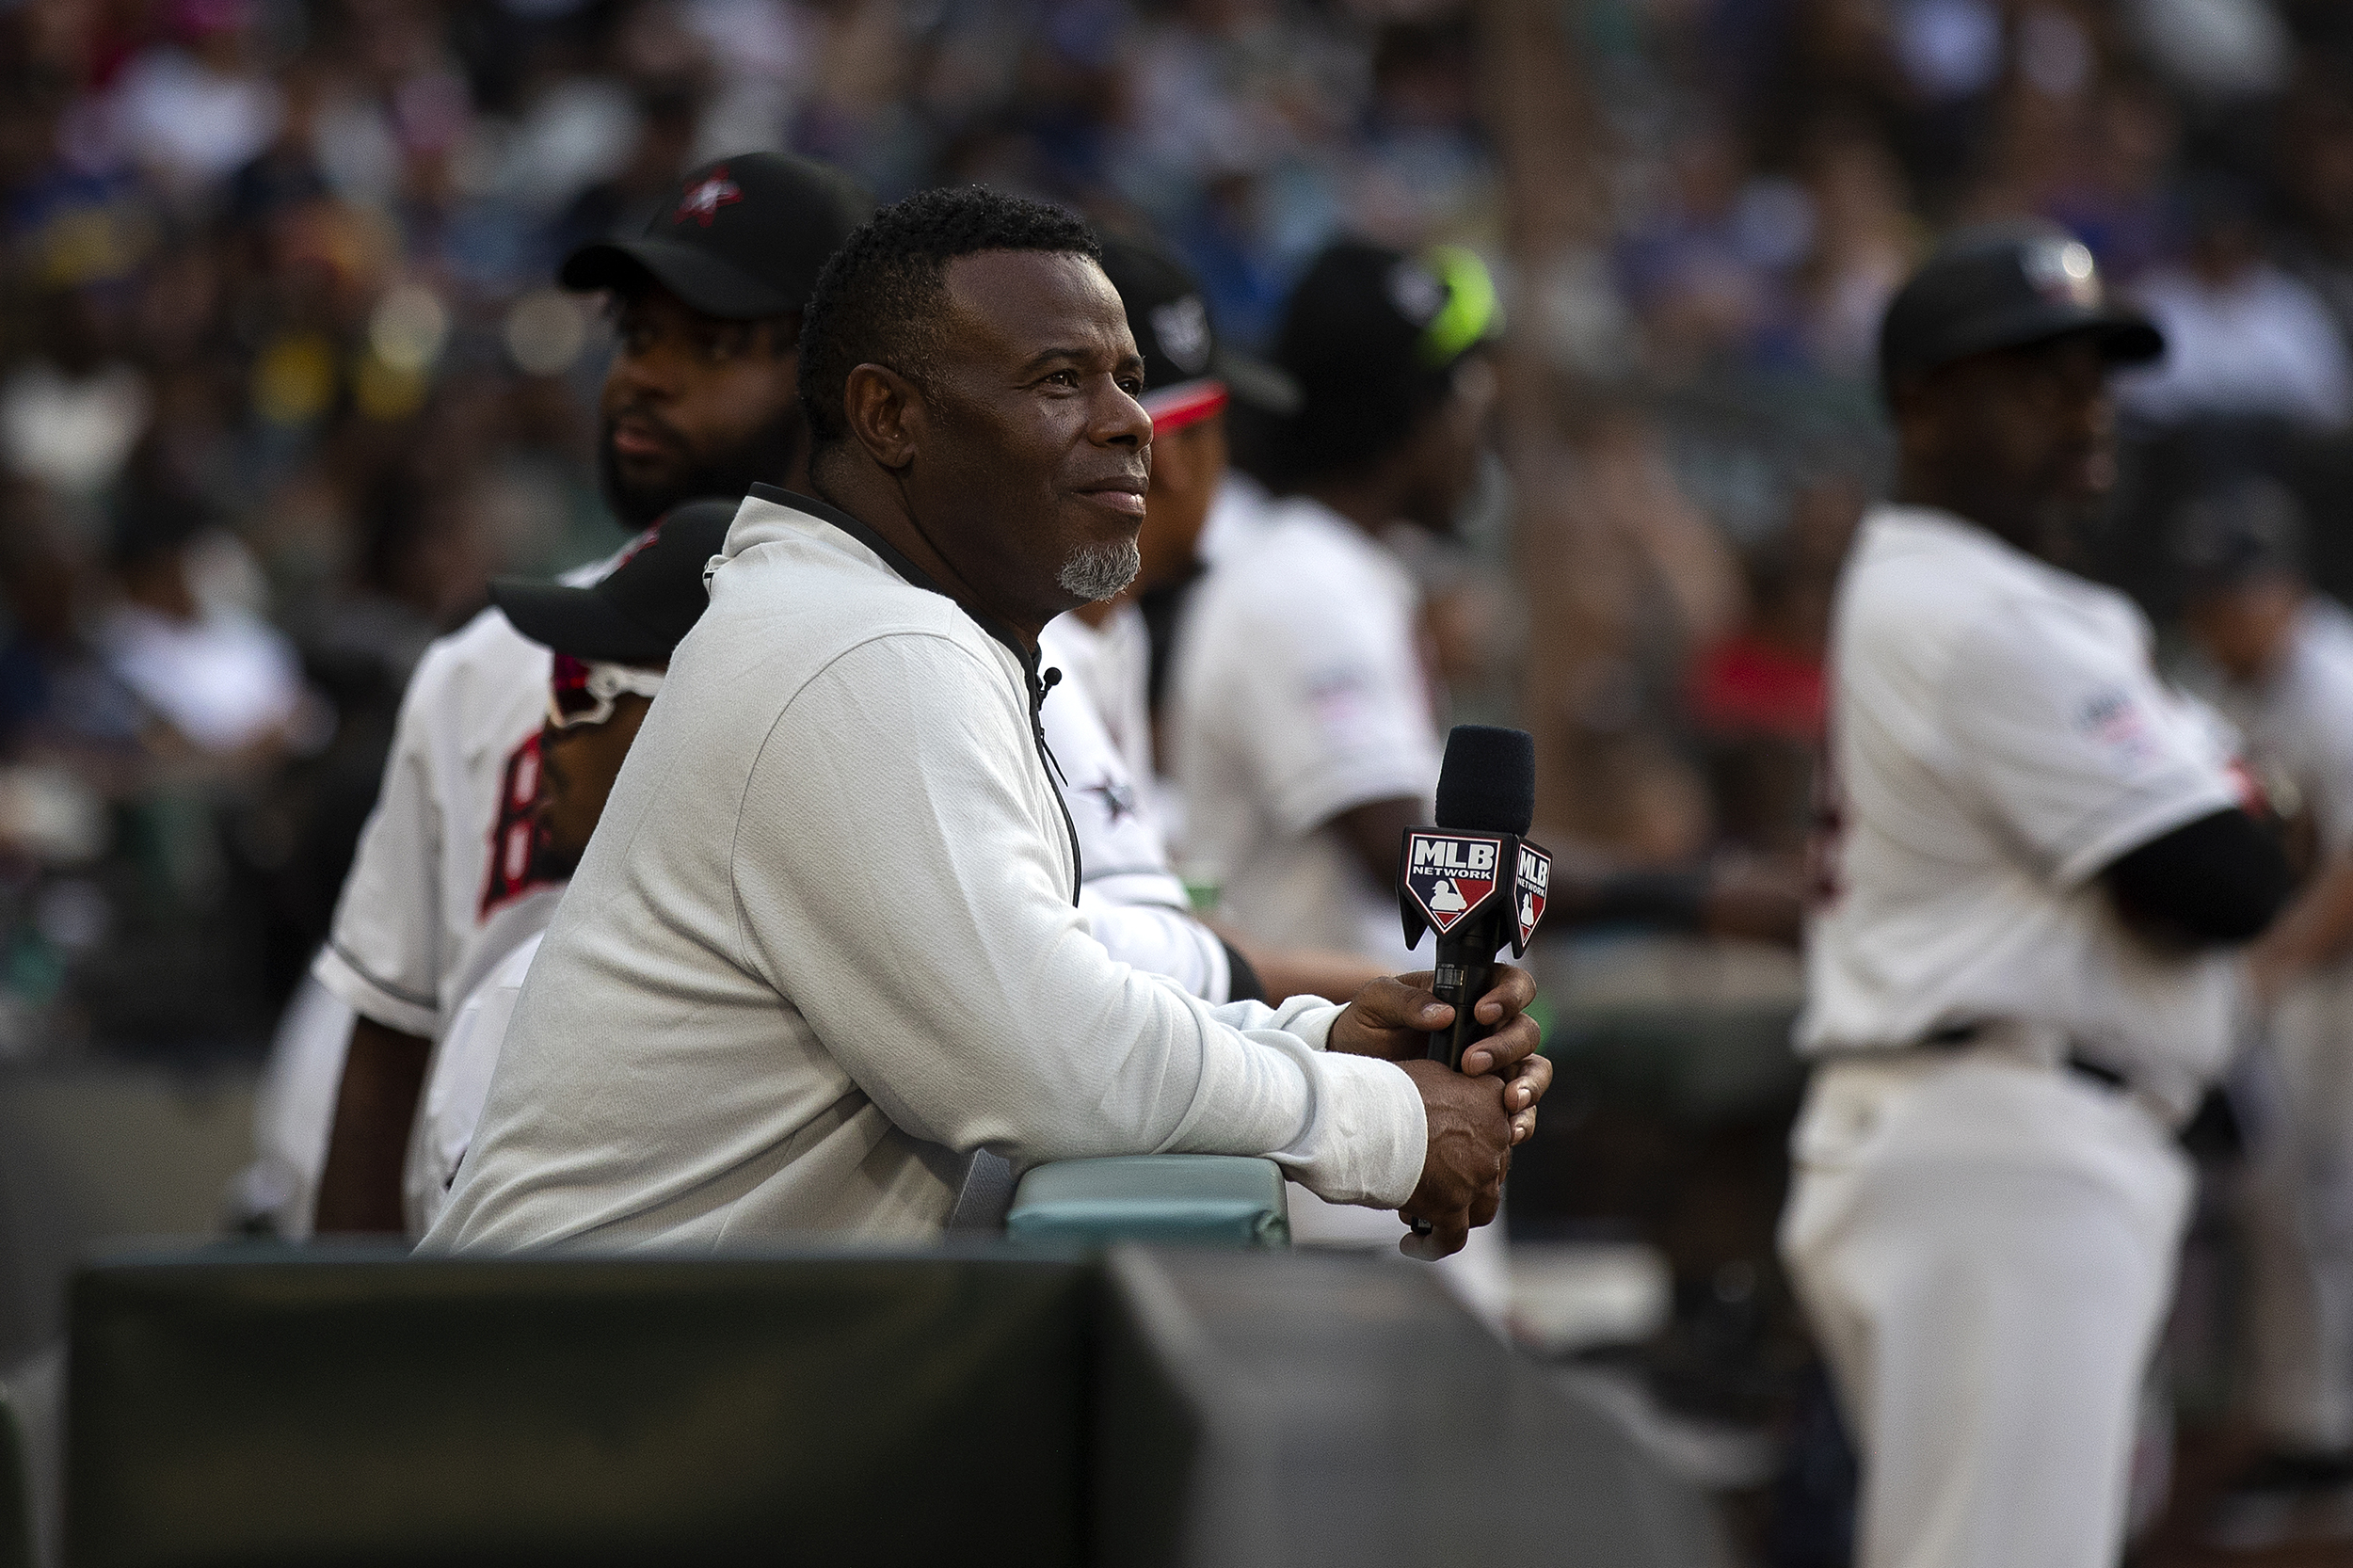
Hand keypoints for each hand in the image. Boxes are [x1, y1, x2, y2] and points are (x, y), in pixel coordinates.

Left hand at [1328, 966, 1550, 1145]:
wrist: (1354, 1079)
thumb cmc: (1367, 1028)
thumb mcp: (1375, 1004)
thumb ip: (1404, 1000)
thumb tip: (1443, 1014)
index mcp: (1470, 995)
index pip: (1512, 984)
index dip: (1509, 995)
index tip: (1482, 1013)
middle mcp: (1491, 1031)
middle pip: (1526, 1030)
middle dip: (1506, 1046)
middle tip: (1471, 1063)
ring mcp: (1496, 1068)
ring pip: (1534, 1071)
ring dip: (1528, 1085)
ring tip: (1508, 1102)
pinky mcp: (1491, 1102)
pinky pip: (1522, 1111)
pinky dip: (1524, 1120)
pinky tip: (1511, 1133)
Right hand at [1395, 1059, 1509, 1258]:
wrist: (1370, 1118)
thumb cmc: (1389, 1091)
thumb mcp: (1431, 1074)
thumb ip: (1450, 1088)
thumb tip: (1441, 1096)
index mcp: (1490, 1101)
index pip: (1495, 1124)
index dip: (1474, 1138)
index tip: (1453, 1144)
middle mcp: (1493, 1141)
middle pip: (1491, 1168)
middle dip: (1465, 1177)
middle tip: (1435, 1179)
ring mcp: (1476, 1177)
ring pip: (1482, 1207)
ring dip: (1461, 1212)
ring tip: (1433, 1216)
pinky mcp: (1453, 1207)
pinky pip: (1452, 1238)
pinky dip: (1433, 1244)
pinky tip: (1412, 1244)